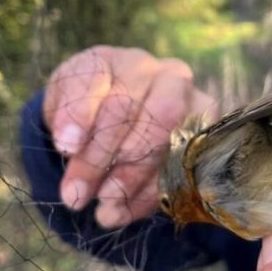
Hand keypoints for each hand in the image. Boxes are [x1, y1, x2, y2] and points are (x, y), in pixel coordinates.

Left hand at [43, 46, 215, 227]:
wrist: (125, 125)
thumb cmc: (88, 116)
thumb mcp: (63, 113)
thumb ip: (65, 122)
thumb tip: (72, 148)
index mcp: (110, 61)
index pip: (93, 78)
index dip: (79, 113)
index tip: (64, 148)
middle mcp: (156, 71)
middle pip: (127, 106)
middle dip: (101, 156)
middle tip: (76, 195)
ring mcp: (189, 96)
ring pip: (166, 129)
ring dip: (132, 174)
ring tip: (104, 207)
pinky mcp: (208, 126)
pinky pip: (185, 158)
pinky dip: (152, 191)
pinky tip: (124, 210)